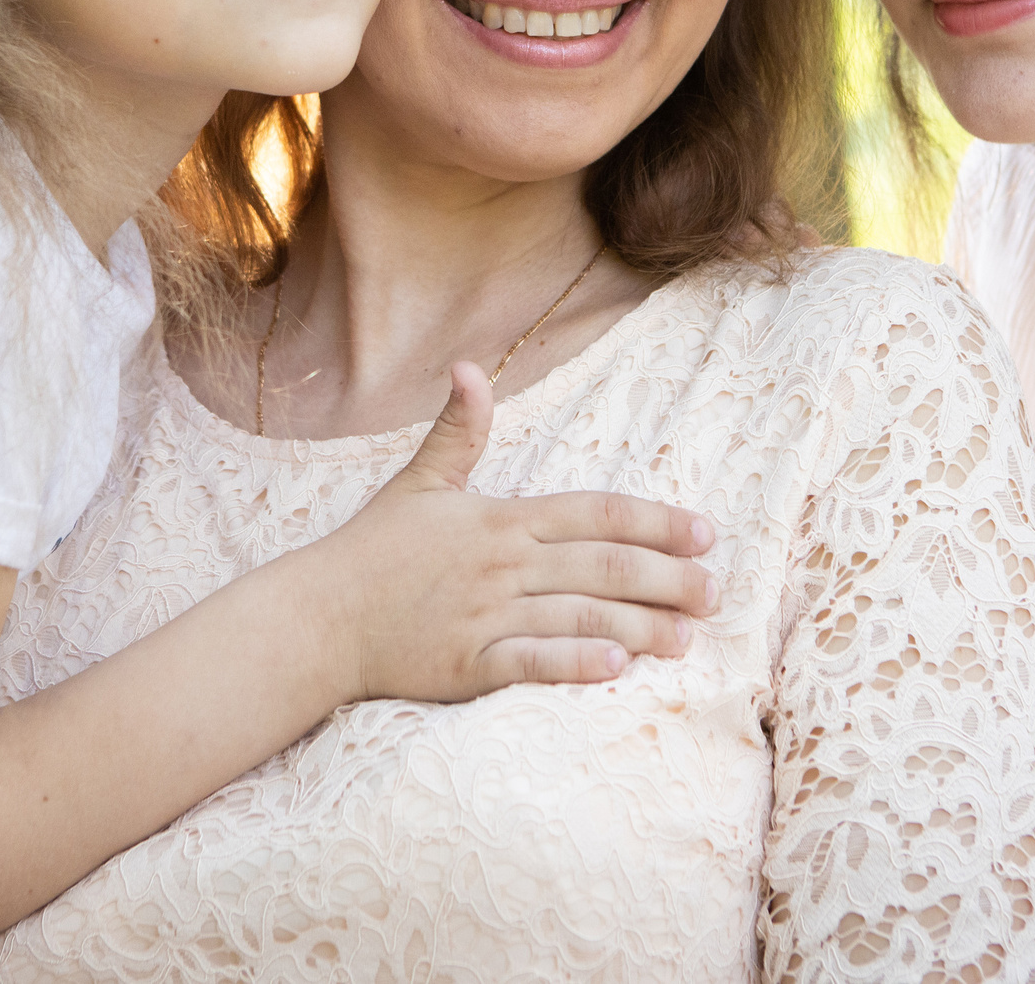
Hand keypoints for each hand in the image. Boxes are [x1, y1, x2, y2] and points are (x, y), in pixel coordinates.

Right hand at [305, 361, 719, 703]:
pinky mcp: (466, 663)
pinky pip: (529, 662)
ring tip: (685, 638)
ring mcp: (484, 614)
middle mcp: (502, 564)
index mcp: (502, 519)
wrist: (318, 617)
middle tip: (715, 592)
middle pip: (601, 567)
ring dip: (638, 626)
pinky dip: (573, 664)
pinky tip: (615, 668)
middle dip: (666, 578)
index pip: (595, 513)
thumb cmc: (375, 551)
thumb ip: (459, 429)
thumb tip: (468, 366)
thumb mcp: (421, 481)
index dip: (654, 522)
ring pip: (577, 616)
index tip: (704, 533)